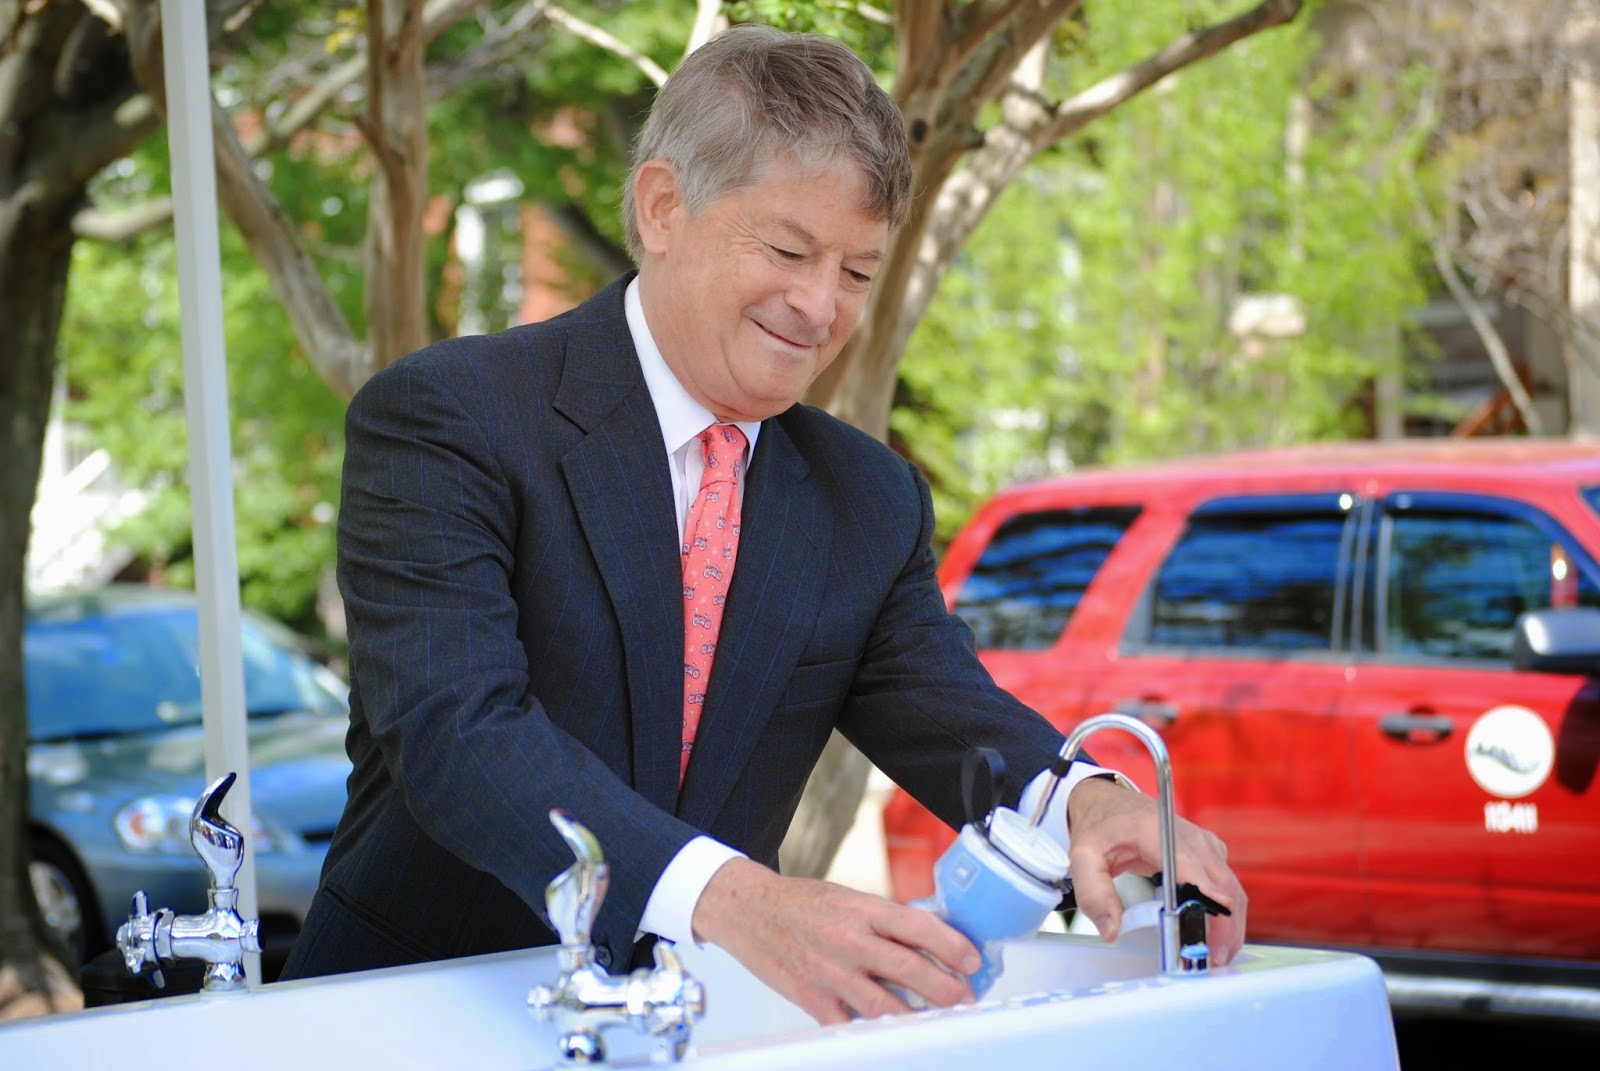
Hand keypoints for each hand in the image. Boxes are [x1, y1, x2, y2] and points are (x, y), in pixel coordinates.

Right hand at [691, 857, 979, 1023]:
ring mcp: (829, 971)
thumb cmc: (800, 903)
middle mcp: (849, 940)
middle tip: (966, 1000)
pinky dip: (871, 1032)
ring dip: (918, 1017)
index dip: (952, 946)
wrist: (747, 908)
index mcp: (862, 909)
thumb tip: (926, 943)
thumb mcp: (847, 898)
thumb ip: (883, 921)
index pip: (919, 926)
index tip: (972, 961)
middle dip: (946, 990)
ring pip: (885, 1005)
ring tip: (939, 1022)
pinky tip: (890, 1034)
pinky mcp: (810, 997)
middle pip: (910, 969)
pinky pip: (848, 1024)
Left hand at [1064, 776, 1247, 964]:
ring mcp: (1203, 843)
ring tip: (1213, 956)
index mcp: (1158, 832)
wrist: (1107, 802)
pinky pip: (1226, 885)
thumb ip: (1093, 894)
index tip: (1211, 939)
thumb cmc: (1099, 826)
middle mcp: (1190, 836)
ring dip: (1229, 924)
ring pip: (1231, 888)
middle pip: (1222, 885)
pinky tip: (1211, 934)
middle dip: (1224, 927)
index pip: (1194, 870)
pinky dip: (1224, 912)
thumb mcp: (1082, 857)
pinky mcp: (1208, 853)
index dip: (1210, 905)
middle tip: (1211, 961)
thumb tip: (1113, 931)